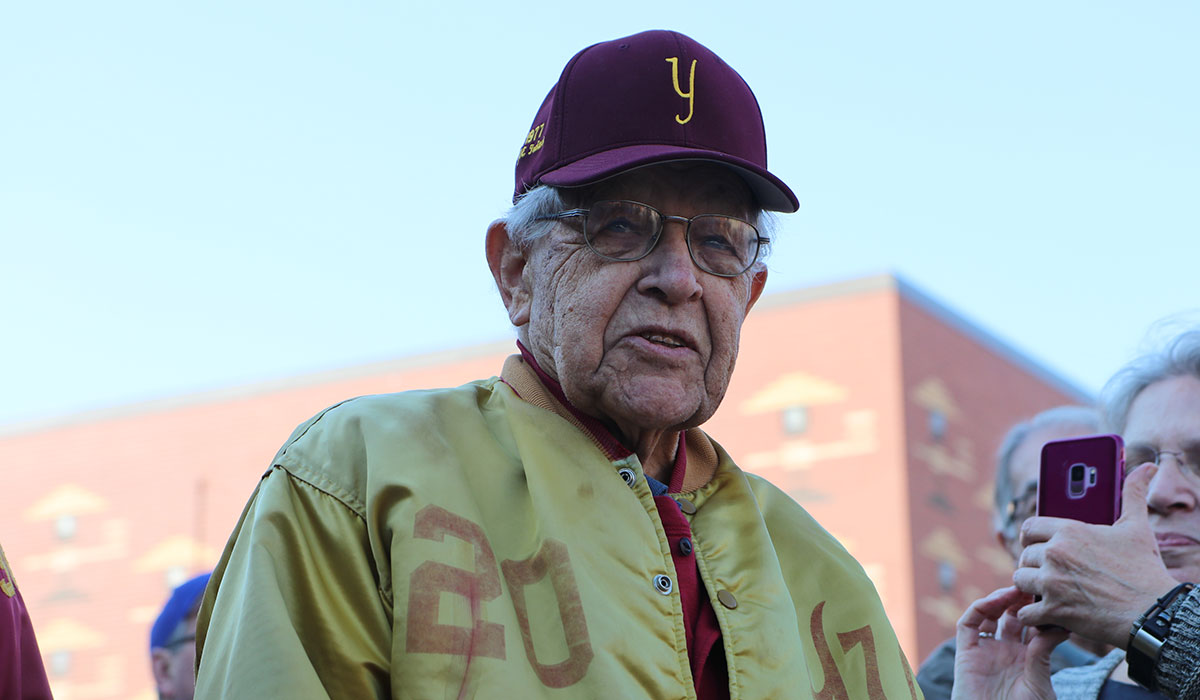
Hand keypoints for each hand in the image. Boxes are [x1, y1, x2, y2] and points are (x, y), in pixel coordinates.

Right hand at [952, 586, 1066, 699]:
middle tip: (1033, 586)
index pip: (1033, 627)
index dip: (1040, 611)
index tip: (1052, 597)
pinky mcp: (966, 652)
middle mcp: (1006, 651)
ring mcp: (985, 650)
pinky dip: (979, 608)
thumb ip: (1042, 654)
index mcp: (1027, 659)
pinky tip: (995, 601)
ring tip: (1015, 590)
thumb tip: (1055, 627)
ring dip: (1000, 599)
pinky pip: (969, 623)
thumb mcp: (1040, 684)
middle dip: (1021, 600)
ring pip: (990, 615)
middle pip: (1012, 616)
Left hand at [1014, 464, 1180, 647]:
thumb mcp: (1138, 528)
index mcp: (1069, 531)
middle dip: (1034, 564)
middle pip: (1025, 555)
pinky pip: (1026, 611)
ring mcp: (1052, 582)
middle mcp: (1055, 553)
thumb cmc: (1144, 569)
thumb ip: (1133, 495)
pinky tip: (1046, 615)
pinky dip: (1034, 616)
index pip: (1029, 527)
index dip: (1031, 537)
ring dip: (1032, 587)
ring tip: (1048, 591)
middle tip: (1048, 572)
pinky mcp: (1054, 609)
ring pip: (1020, 580)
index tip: (1035, 544)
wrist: (1153, 612)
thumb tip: (1146, 468)